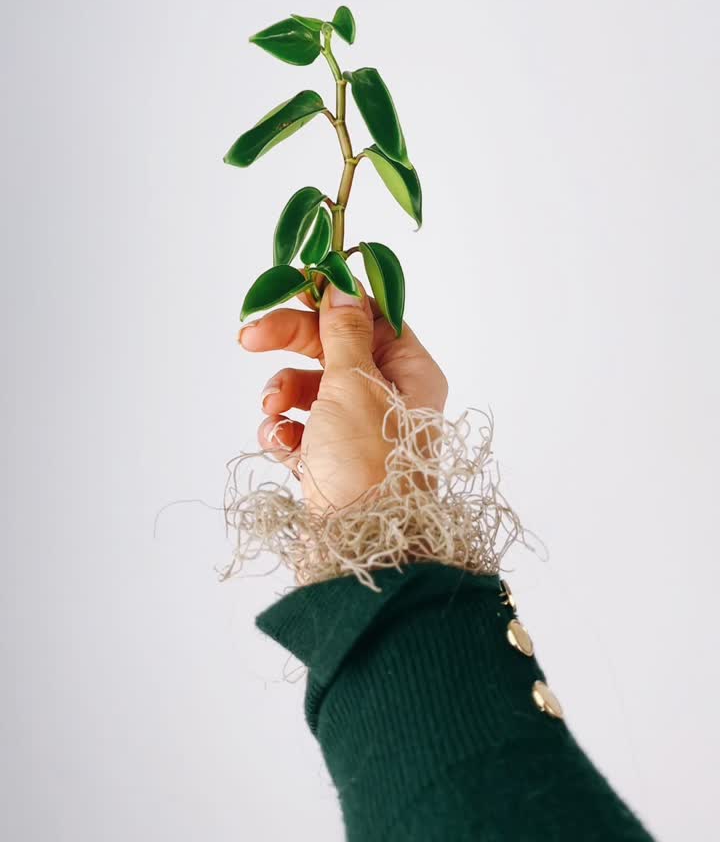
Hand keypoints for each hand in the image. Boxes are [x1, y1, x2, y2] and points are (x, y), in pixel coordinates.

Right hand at [237, 279, 447, 513]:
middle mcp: (389, 399)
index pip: (369, 317)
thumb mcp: (355, 384)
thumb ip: (344, 333)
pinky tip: (279, 445)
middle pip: (331, 350)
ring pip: (309, 391)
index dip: (329, 302)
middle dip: (288, 346)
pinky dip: (283, 433)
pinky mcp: (331, 464)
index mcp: (410, 373)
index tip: (291, 289)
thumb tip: (342, 288)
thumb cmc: (368, 465)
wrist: (360, 553)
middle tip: (246, 337)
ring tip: (272, 412)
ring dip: (281, 395)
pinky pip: (299, 431)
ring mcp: (358, 433)